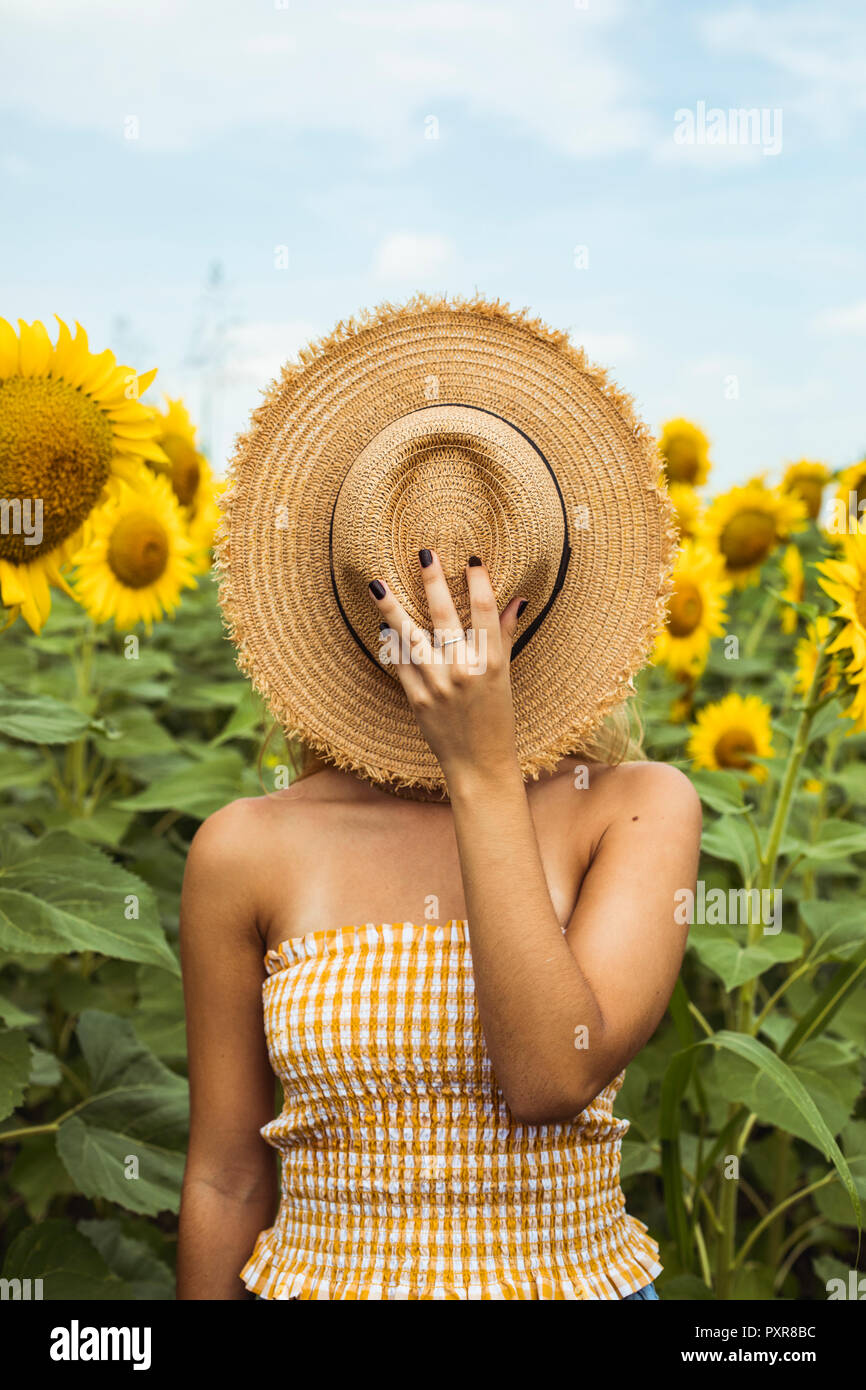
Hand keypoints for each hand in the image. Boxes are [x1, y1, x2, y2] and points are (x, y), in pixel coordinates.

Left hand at [368, 551, 526, 786]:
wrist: (479, 763)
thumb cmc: (497, 717)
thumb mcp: (505, 675)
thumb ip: (504, 635)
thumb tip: (518, 600)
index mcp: (491, 661)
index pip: (484, 609)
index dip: (478, 581)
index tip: (471, 559)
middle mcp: (463, 670)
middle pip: (444, 614)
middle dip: (433, 580)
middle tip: (424, 553)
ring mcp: (437, 685)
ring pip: (409, 636)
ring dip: (390, 608)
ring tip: (375, 584)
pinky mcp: (416, 699)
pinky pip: (398, 663)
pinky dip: (390, 643)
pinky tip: (381, 625)